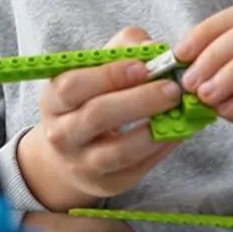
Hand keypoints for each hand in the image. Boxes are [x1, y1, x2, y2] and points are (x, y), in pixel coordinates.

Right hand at [15, 27, 187, 211]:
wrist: (70, 153)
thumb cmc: (89, 99)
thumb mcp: (95, 69)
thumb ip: (125, 49)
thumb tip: (156, 49)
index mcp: (54, 100)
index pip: (73, 86)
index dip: (109, 75)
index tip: (144, 66)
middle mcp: (62, 134)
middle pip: (97, 117)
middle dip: (139, 100)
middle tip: (172, 89)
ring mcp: (83, 163)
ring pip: (119, 150)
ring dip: (154, 130)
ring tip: (178, 111)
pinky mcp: (108, 182)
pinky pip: (139, 167)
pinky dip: (162, 148)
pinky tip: (178, 131)